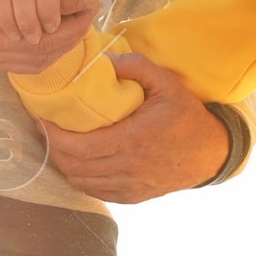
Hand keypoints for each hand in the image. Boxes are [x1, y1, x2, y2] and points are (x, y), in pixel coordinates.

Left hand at [40, 53, 229, 201]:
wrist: (211, 152)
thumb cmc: (186, 115)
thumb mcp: (166, 82)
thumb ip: (135, 66)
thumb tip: (103, 59)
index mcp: (133, 140)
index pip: (79, 148)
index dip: (54, 137)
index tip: (44, 122)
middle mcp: (129, 168)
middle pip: (75, 168)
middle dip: (55, 150)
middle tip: (48, 132)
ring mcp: (131, 186)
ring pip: (82, 183)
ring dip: (66, 165)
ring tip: (61, 146)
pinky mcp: (134, 197)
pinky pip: (97, 192)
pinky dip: (83, 178)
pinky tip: (82, 162)